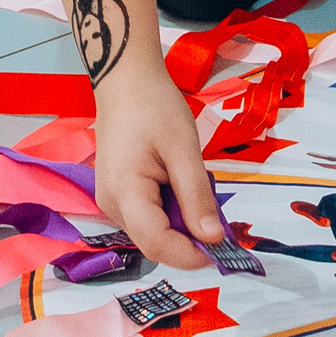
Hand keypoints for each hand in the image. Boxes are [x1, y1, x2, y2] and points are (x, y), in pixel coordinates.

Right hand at [91, 71, 224, 270]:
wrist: (125, 81)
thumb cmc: (153, 106)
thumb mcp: (184, 148)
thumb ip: (197, 196)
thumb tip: (213, 239)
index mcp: (125, 193)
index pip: (157, 244)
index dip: (190, 255)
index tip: (223, 250)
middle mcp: (112, 206)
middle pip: (154, 241)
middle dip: (189, 238)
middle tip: (219, 217)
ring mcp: (112, 202)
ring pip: (153, 230)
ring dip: (180, 222)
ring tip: (196, 188)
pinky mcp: (118, 196)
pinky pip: (148, 216)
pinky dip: (170, 210)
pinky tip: (179, 185)